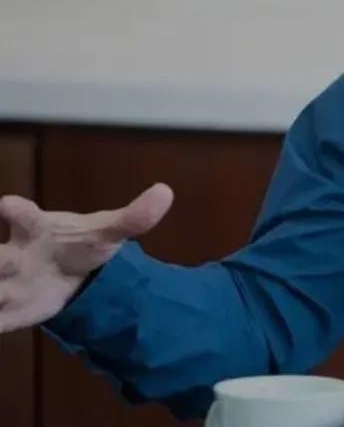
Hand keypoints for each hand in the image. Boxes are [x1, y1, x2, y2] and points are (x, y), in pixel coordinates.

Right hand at [0, 183, 173, 332]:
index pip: (23, 215)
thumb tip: (166, 192)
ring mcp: (5, 284)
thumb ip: (134, 217)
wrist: (73, 276)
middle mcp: (13, 254)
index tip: (4, 204)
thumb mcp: (109, 232)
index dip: (13, 210)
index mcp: (37, 229)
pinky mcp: (5, 311)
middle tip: (5, 262)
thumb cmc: (81, 245)